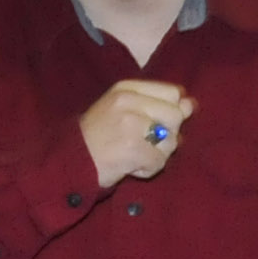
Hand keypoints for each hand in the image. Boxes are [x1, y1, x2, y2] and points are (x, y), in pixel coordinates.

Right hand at [81, 79, 198, 189]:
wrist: (65, 163)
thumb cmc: (95, 139)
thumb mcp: (121, 111)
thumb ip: (156, 105)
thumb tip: (192, 105)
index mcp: (125, 88)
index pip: (172, 93)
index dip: (170, 112)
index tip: (151, 125)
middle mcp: (128, 101)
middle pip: (176, 116)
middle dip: (165, 136)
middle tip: (141, 144)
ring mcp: (130, 124)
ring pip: (171, 141)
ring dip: (156, 155)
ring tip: (133, 156)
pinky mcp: (132, 148)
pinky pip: (159, 162)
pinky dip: (147, 170)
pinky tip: (130, 168)